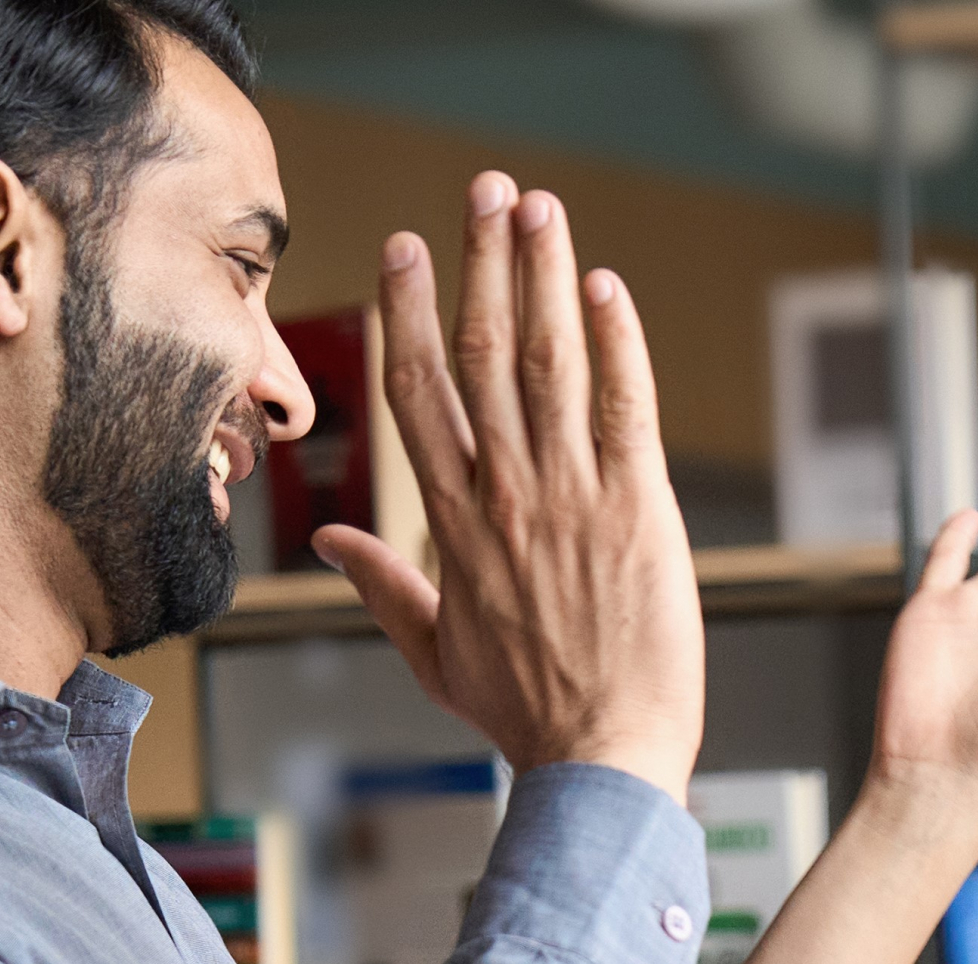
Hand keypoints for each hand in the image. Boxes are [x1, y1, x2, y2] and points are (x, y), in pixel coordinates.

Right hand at [314, 172, 703, 802]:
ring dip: (542, 276)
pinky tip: (604, 287)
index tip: (407, 247)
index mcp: (453, 525)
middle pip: (480, 354)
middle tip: (485, 190)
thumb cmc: (528, 714)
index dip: (408, 311)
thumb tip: (337, 541)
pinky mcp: (641, 510)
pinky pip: (625, 408)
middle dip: (481, 263)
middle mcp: (505, 496)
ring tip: (539, 207)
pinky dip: (616, 342)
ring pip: (547, 364)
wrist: (600, 759)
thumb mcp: (435, 653)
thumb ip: (384, 586)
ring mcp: (572, 498)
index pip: (419, 394)